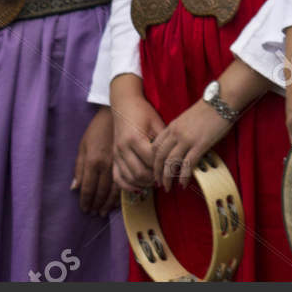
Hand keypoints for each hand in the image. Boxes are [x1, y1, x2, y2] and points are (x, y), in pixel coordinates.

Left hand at [72, 106, 118, 216]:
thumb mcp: (83, 145)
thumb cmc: (98, 128)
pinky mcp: (131, 160)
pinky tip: (120, 199)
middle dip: (98, 204)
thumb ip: (79, 167)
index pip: (88, 188)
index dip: (86, 201)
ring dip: (110, 202)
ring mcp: (120, 163)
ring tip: (106, 211)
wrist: (120, 112)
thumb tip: (74, 188)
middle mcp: (106, 164)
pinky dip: (124, 192)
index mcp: (93, 161)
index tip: (85, 210)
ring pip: (116, 188)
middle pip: (101, 191)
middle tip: (96, 214)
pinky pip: (128, 180)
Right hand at [109, 79, 164, 193]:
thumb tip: (177, 155)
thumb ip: (164, 139)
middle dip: (155, 177)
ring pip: (129, 177)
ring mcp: (116, 154)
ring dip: (144, 183)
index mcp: (135, 138)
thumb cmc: (143, 112)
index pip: (151, 159)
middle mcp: (123, 148)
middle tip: (167, 177)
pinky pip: (117, 178)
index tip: (174, 168)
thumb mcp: (157, 122)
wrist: (124, 104)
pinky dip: (128, 185)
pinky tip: (139, 187)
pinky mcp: (113, 158)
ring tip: (156, 181)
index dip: (164, 166)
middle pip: (140, 172)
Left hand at [149, 101, 232, 190]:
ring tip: (169, 187)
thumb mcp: (189, 117)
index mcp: (173, 126)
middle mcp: (176, 134)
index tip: (156, 169)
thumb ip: (182, 129)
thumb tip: (182, 143)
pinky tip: (184, 183)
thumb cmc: (209, 107)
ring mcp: (187, 139)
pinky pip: (187, 164)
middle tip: (159, 183)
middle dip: (157, 172)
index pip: (155, 146)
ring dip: (168, 178)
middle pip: (159, 157)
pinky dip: (184, 176)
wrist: (222, 100)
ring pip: (170, 163)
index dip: (153, 160)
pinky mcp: (200, 144)